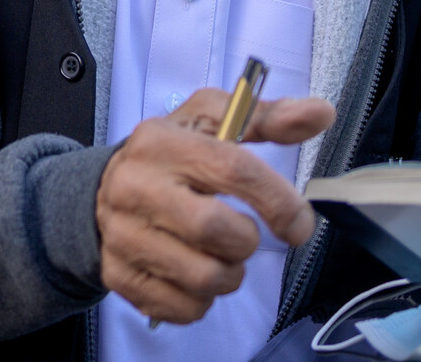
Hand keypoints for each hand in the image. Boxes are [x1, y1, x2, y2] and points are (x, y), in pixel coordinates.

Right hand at [94, 88, 334, 324]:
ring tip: (218, 255)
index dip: (279, 201)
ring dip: (229, 274)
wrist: (101, 191)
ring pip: (205, 277)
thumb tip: (320, 113)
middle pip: (217, 230)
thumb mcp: (211, 124)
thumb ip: (268, 119)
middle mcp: (135, 187)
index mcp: (161, 143)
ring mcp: (123, 234)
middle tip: (242, 235)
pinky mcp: (120, 276)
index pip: (233, 170)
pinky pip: (185, 308)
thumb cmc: (169, 157)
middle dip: (247, 241)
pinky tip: (193, 273)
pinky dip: (204, 299)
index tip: (298, 222)